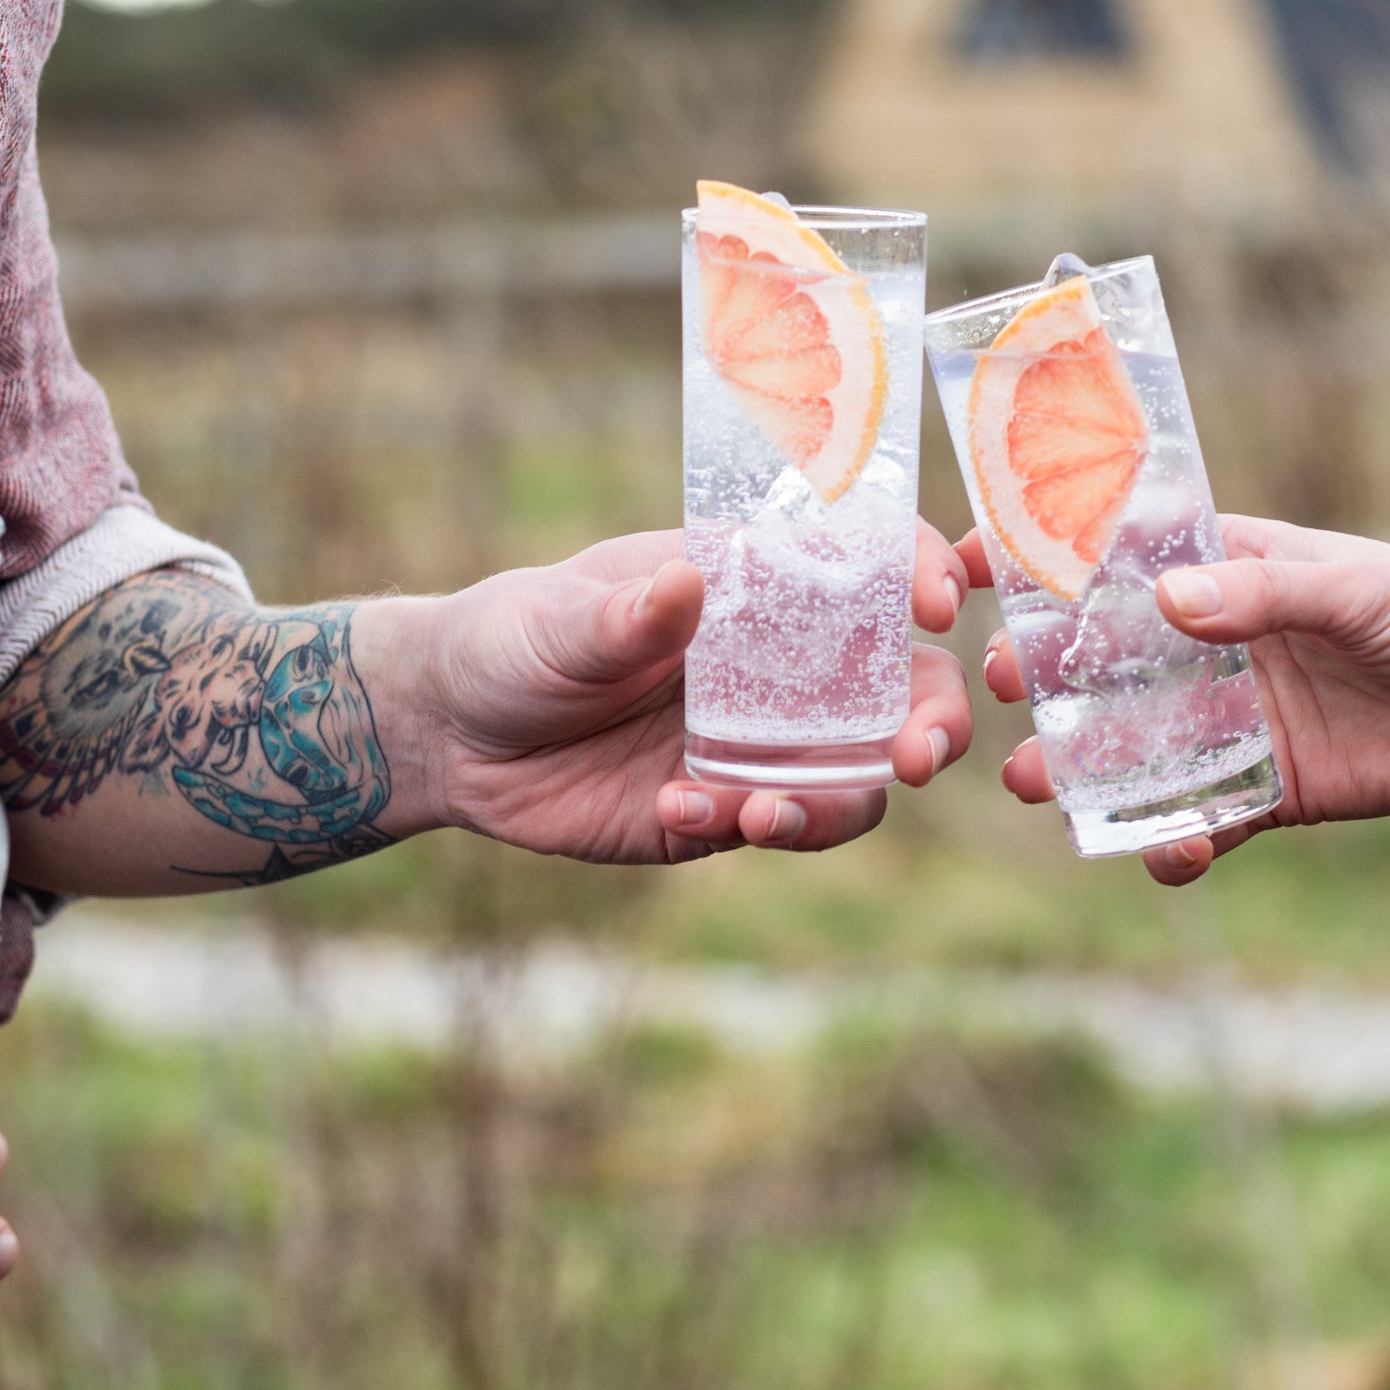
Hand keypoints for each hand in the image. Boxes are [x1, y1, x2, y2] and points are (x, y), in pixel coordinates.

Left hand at [384, 525, 975, 861]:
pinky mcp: (731, 809)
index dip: (925, 573)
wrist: (453, 739)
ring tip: (760, 813)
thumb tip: (687, 582)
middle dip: (933, 723)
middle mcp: (784, 664)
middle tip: (916, 757)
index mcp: (758, 584)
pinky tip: (675, 808)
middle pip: (907, 690)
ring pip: (860, 780)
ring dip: (837, 802)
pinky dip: (751, 825)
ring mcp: (766, 744)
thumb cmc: (512, 640)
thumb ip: (621, 614)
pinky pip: (781, 825)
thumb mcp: (555, 620)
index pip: (873, 564)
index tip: (937, 602)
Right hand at [969, 516, 1389, 884]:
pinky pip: (1200, 817)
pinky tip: (1161, 853)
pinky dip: (1170, 840)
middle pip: (1106, 659)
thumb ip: (1267, 592)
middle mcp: (1218, 644)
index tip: (974, 566)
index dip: (1043, 557)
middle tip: (1006, 688)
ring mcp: (1236, 720)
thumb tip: (1171, 601)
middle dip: (1045, 674)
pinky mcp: (1267, 790)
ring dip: (1079, 767)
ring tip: (1033, 785)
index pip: (1119, 555)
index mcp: (1230, 568)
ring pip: (1134, 745)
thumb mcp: (1361, 590)